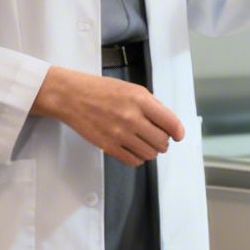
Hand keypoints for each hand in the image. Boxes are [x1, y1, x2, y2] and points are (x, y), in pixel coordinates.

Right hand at [32, 66, 185, 165]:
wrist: (72, 96)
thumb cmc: (100, 90)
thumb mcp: (131, 88)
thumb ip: (151, 104)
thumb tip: (168, 122)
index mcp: (140, 100)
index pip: (170, 122)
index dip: (178, 132)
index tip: (178, 135)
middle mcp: (132, 118)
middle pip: (162, 142)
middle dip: (163, 141)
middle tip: (158, 138)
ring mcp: (120, 134)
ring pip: (150, 154)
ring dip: (151, 150)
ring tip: (144, 143)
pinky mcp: (108, 146)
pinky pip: (133, 161)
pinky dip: (138, 158)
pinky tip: (133, 149)